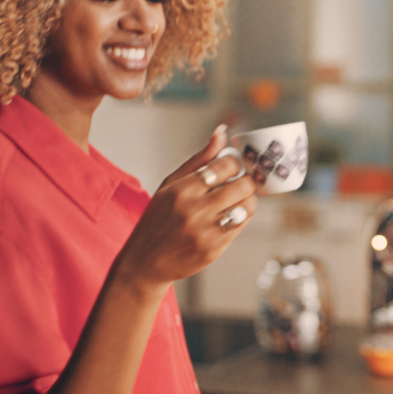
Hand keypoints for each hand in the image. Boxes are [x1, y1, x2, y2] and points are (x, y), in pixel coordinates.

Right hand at [113, 125, 257, 292]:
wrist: (145, 261)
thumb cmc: (158, 218)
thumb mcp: (171, 184)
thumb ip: (200, 159)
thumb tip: (222, 132)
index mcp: (183, 188)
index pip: (227, 164)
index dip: (235, 163)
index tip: (233, 167)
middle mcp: (195, 209)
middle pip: (243, 186)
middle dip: (246, 181)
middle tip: (240, 183)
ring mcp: (206, 231)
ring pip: (247, 207)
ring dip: (247, 200)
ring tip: (236, 200)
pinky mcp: (214, 249)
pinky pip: (240, 226)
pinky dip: (239, 218)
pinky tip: (228, 216)